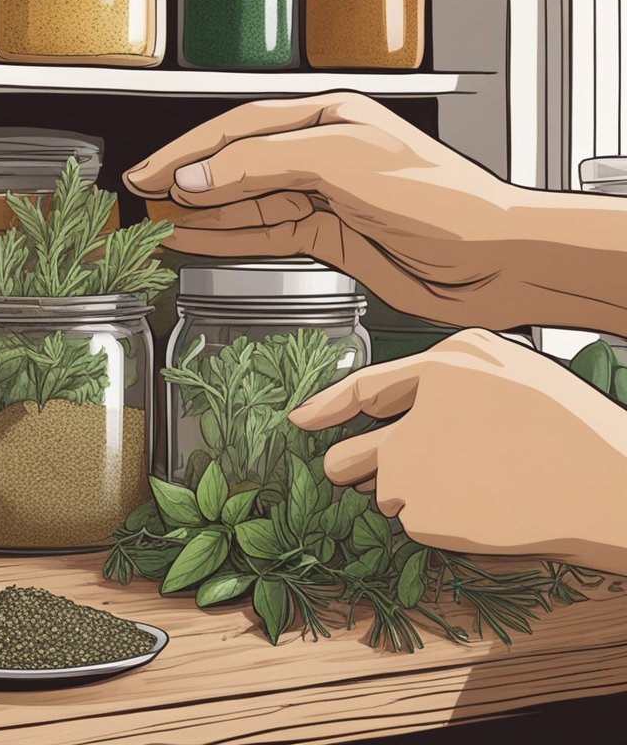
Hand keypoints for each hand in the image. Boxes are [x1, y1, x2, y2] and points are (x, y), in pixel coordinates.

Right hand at [123, 92, 626, 334]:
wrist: (493, 257)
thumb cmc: (438, 197)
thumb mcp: (339, 163)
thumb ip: (261, 166)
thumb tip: (197, 178)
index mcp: (327, 119)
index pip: (239, 129)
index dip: (188, 151)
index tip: (147, 172)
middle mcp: (320, 154)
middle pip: (236, 164)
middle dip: (187, 181)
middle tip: (141, 199)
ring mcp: (323, 197)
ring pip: (245, 203)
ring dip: (201, 214)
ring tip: (157, 224)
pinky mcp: (330, 238)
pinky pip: (264, 234)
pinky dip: (227, 239)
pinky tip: (195, 241)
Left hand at [290, 329, 626, 574]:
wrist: (607, 488)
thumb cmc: (569, 429)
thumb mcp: (509, 372)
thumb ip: (445, 378)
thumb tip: (390, 401)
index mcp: (440, 371)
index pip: (360, 389)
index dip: (324, 406)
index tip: (299, 419)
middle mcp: (411, 423)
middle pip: (344, 459)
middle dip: (352, 470)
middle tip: (388, 474)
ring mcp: (412, 476)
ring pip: (383, 496)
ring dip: (408, 495)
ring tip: (470, 489)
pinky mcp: (423, 519)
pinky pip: (415, 524)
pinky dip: (438, 522)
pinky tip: (481, 511)